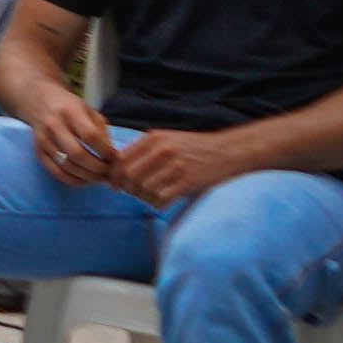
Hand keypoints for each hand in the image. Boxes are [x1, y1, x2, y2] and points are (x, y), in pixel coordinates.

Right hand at [24, 89, 121, 193]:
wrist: (38, 101)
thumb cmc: (70, 107)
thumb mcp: (90, 112)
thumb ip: (102, 133)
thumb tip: (113, 158)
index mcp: (71, 111)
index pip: (90, 136)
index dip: (105, 151)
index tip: (114, 157)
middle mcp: (54, 125)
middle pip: (77, 154)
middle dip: (98, 168)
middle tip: (109, 172)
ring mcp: (43, 140)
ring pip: (67, 166)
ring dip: (88, 177)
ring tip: (100, 177)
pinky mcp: (38, 152)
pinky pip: (56, 172)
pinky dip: (73, 180)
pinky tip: (85, 179)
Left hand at [106, 125, 225, 210]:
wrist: (227, 151)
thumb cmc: (194, 147)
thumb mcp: (167, 139)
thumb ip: (145, 149)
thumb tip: (118, 167)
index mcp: (154, 138)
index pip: (122, 159)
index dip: (114, 175)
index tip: (115, 185)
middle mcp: (162, 150)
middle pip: (130, 175)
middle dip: (127, 188)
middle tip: (133, 194)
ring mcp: (176, 166)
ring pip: (144, 188)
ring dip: (143, 197)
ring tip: (149, 197)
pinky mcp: (188, 181)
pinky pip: (162, 198)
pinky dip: (157, 204)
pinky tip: (161, 202)